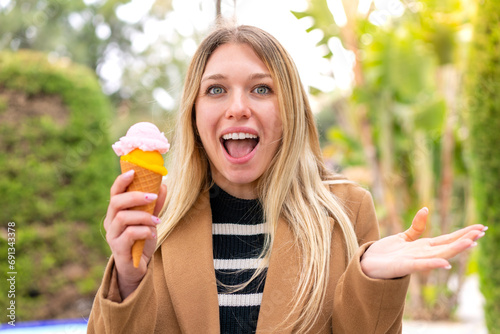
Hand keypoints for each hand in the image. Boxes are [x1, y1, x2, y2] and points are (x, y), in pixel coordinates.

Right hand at [103, 170, 166, 298]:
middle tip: (152, 196)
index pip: (114, 192)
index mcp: (116, 212)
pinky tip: (152, 233)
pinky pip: (129, 234)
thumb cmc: (141, 241)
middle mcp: (110, 222)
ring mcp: (112, 236)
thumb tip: (163, 185)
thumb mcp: (150, 220)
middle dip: (135, 197)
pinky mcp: (118, 249)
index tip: (133, 172)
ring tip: (157, 221)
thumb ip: (155, 205)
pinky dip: (143, 230)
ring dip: (143, 216)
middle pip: (116, 202)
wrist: (138, 268)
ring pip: (123, 217)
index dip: (121, 181)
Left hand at [360, 207, 486, 278]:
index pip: (447, 239)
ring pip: (439, 254)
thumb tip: (426, 209)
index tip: (480, 228)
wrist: (368, 264)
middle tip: (483, 232)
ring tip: (471, 242)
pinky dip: (432, 263)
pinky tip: (445, 263)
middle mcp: (423, 254)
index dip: (463, 233)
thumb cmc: (386, 253)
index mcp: (424, 247)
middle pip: (448, 245)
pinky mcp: (404, 266)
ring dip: (455, 249)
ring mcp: (415, 261)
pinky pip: (420, 265)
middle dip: (465, 239)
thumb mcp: (403, 237)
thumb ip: (417, 226)